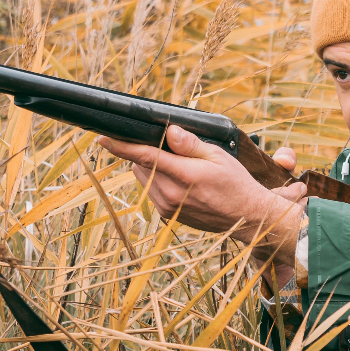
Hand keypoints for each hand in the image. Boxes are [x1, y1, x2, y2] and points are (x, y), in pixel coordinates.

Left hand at [97, 124, 307, 258]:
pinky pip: (152, 192)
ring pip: (143, 178)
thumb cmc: (236, 184)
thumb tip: (170, 132)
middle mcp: (171, 194)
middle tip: (170, 149)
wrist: (246, 217)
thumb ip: (191, 144)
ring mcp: (168, 207)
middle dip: (147, 152)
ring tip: (178, 167)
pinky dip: (158, 181)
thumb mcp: (219, 156)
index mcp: (185, 176)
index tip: (103, 139)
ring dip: (151, 167)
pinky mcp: (168, 215)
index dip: (121, 146)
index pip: (145, 156)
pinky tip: (180, 181)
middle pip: (140, 165)